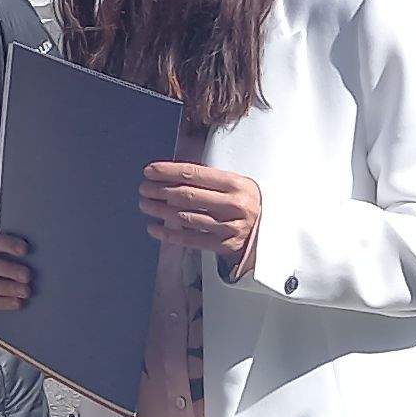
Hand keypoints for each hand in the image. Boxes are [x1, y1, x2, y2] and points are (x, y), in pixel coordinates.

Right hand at [0, 231, 34, 310]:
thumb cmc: (9, 260)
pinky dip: (2, 302)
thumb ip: (18, 250)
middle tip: (27, 275)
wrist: (1, 277)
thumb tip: (36, 252)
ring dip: (8, 288)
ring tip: (26, 291)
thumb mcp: (13, 251)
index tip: (24, 250)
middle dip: (8, 270)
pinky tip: (17, 302)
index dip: (6, 244)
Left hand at [140, 161, 263, 272]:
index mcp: (236, 184)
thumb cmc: (248, 203)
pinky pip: (190, 239)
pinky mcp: (224, 245)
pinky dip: (168, 233)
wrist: (273, 231)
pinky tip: (153, 227)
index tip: (149, 170)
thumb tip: (172, 172)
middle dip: (159, 190)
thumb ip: (210, 178)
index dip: (167, 171)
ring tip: (144, 204)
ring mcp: (228, 227)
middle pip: (186, 195)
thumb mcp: (237, 184)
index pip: (193, 174)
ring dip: (159, 210)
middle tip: (143, 188)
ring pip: (185, 217)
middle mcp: (233, 205)